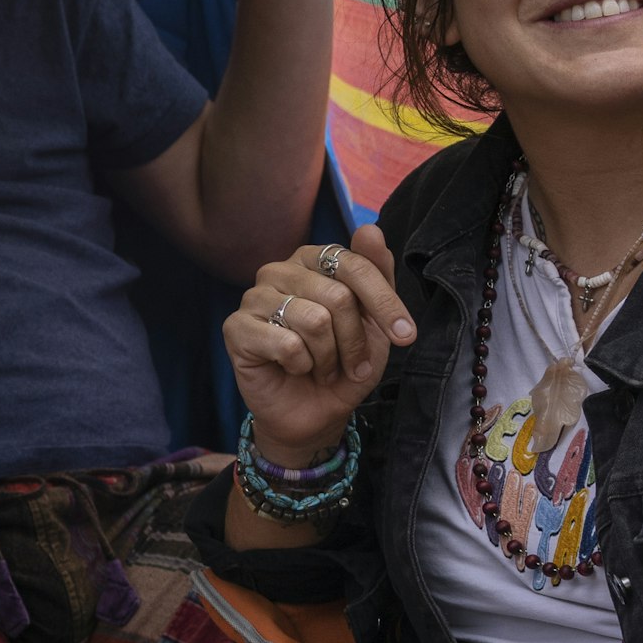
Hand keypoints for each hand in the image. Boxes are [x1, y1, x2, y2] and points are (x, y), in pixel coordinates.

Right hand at [226, 224, 416, 462]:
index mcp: (311, 260)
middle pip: (337, 296)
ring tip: (323, 368)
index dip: (385, 303)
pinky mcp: (236, 328)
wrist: (313, 413)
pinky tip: (294, 369)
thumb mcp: (373, 322)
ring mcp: (253, 297)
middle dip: (355, 341)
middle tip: (353, 365)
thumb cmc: (344, 364)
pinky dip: (301, 366)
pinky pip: (286, 344)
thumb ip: (375, 274)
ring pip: (313, 320)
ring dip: (329, 357)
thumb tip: (370, 228)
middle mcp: (278, 271)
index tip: (406, 336)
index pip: (354, 265)